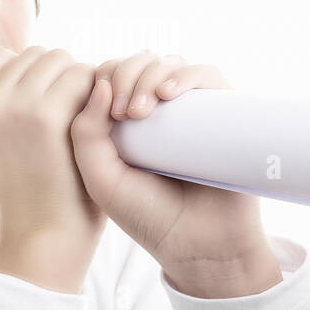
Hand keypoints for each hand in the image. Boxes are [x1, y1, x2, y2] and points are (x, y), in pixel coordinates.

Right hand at [0, 46, 106, 291]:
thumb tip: (26, 57)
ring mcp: (12, 107)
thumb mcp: (4, 142)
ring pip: (61, 60)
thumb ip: (9, 101)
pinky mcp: (45, 115)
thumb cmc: (38, 190)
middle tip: (78, 113)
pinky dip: (98, 92)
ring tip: (88, 118)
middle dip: (62, 76)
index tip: (57, 106)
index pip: (10, 58)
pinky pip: (83, 76)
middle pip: (38, 54)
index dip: (40, 78)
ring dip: (81, 81)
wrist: (46, 237)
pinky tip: (102, 122)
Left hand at [69, 50, 282, 297]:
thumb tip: (101, 83)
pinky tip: (169, 93)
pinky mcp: (225, 113)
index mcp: (128, 121)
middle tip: (125, 112)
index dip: (104, 80)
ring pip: (169, 63)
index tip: (107, 115)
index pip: (112, 75)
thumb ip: (84, 135)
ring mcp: (194, 110)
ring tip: (143, 109)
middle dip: (126, 75)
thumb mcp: (100, 179)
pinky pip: (208, 74)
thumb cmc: (148, 217)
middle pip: (139, 62)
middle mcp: (162, 110)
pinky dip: (187, 74)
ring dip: (151, 74)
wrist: (198, 246)